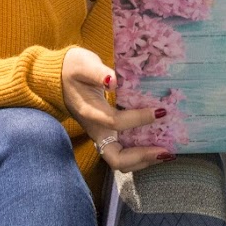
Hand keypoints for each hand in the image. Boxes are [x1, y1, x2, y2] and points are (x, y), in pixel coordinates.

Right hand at [61, 46, 173, 171]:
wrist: (59, 77)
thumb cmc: (72, 68)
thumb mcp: (84, 64)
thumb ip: (98, 73)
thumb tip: (114, 80)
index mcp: (90, 113)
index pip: (115, 122)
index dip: (139, 119)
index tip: (160, 111)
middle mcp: (96, 130)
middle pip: (116, 158)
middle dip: (142, 157)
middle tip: (166, 152)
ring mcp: (101, 134)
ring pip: (120, 159)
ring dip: (143, 160)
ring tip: (165, 154)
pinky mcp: (106, 133)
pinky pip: (123, 151)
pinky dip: (140, 153)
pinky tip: (157, 145)